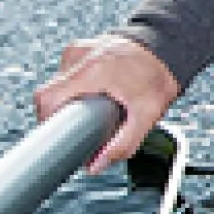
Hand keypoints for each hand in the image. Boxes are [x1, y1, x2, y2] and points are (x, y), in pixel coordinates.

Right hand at [34, 33, 182, 174]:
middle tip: (80, 126)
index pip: (47, 98)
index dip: (46, 121)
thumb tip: (94, 167)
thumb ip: (123, 145)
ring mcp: (79, 49)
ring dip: (69, 99)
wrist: (168, 47)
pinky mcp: (81, 46)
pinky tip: (95, 91)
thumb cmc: (158, 79)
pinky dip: (76, 86)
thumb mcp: (146, 117)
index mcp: (91, 71)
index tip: (56, 135)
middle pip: (49, 93)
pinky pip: (68, 72)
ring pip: (58, 83)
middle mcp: (80, 56)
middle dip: (59, 114)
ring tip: (93, 106)